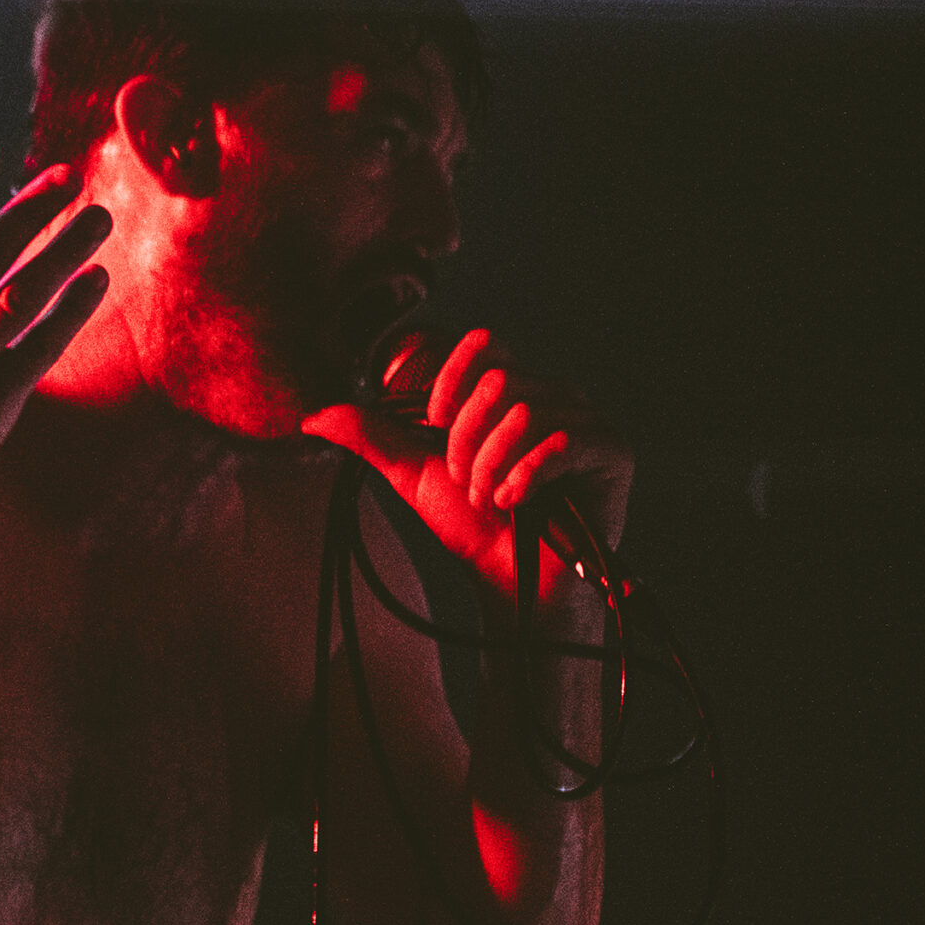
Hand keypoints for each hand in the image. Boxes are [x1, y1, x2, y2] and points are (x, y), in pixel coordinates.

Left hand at [303, 327, 630, 598]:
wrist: (506, 580)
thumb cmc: (469, 527)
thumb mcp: (412, 474)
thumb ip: (371, 437)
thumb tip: (313, 417)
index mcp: (513, 391)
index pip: (487, 344)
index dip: (453, 378)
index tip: (437, 424)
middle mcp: (555, 396)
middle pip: (501, 381)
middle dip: (467, 442)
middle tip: (466, 484)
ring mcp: (587, 422)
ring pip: (526, 412)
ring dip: (493, 467)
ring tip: (491, 500)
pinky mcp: (610, 452)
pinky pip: (562, 441)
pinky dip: (525, 478)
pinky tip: (518, 504)